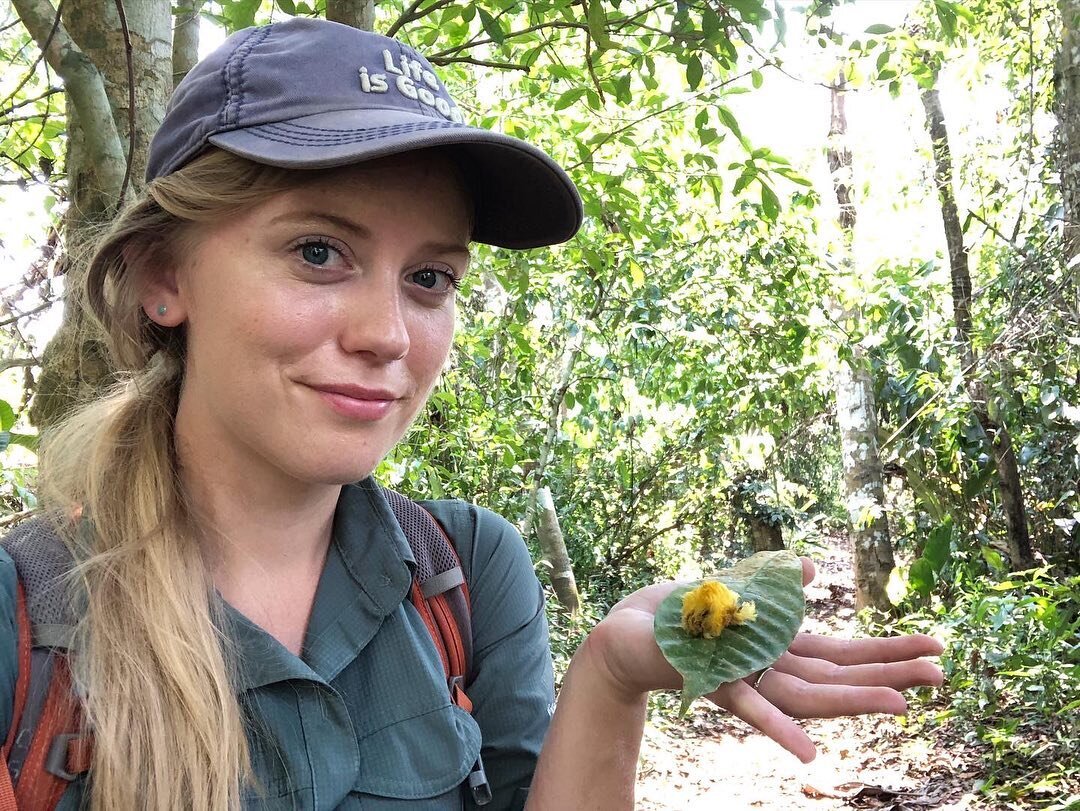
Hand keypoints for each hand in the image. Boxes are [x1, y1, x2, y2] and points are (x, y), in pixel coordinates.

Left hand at [579, 558, 943, 762]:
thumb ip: (775, 588)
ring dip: (854, 700)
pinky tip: (811, 753)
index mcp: (776, 646)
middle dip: (888, 673)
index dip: (885, 653)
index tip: (934, 649)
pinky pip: (748, 707)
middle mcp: (768, 668)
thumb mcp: (733, 591)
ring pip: (807, 694)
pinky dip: (777, 729)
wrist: (626, 631)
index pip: (840, 654)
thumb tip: (813, 567)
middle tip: (942, 673)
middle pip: (837, 676)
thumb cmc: (679, 613)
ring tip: (904, 703)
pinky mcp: (711, 681)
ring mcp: (745, 677)